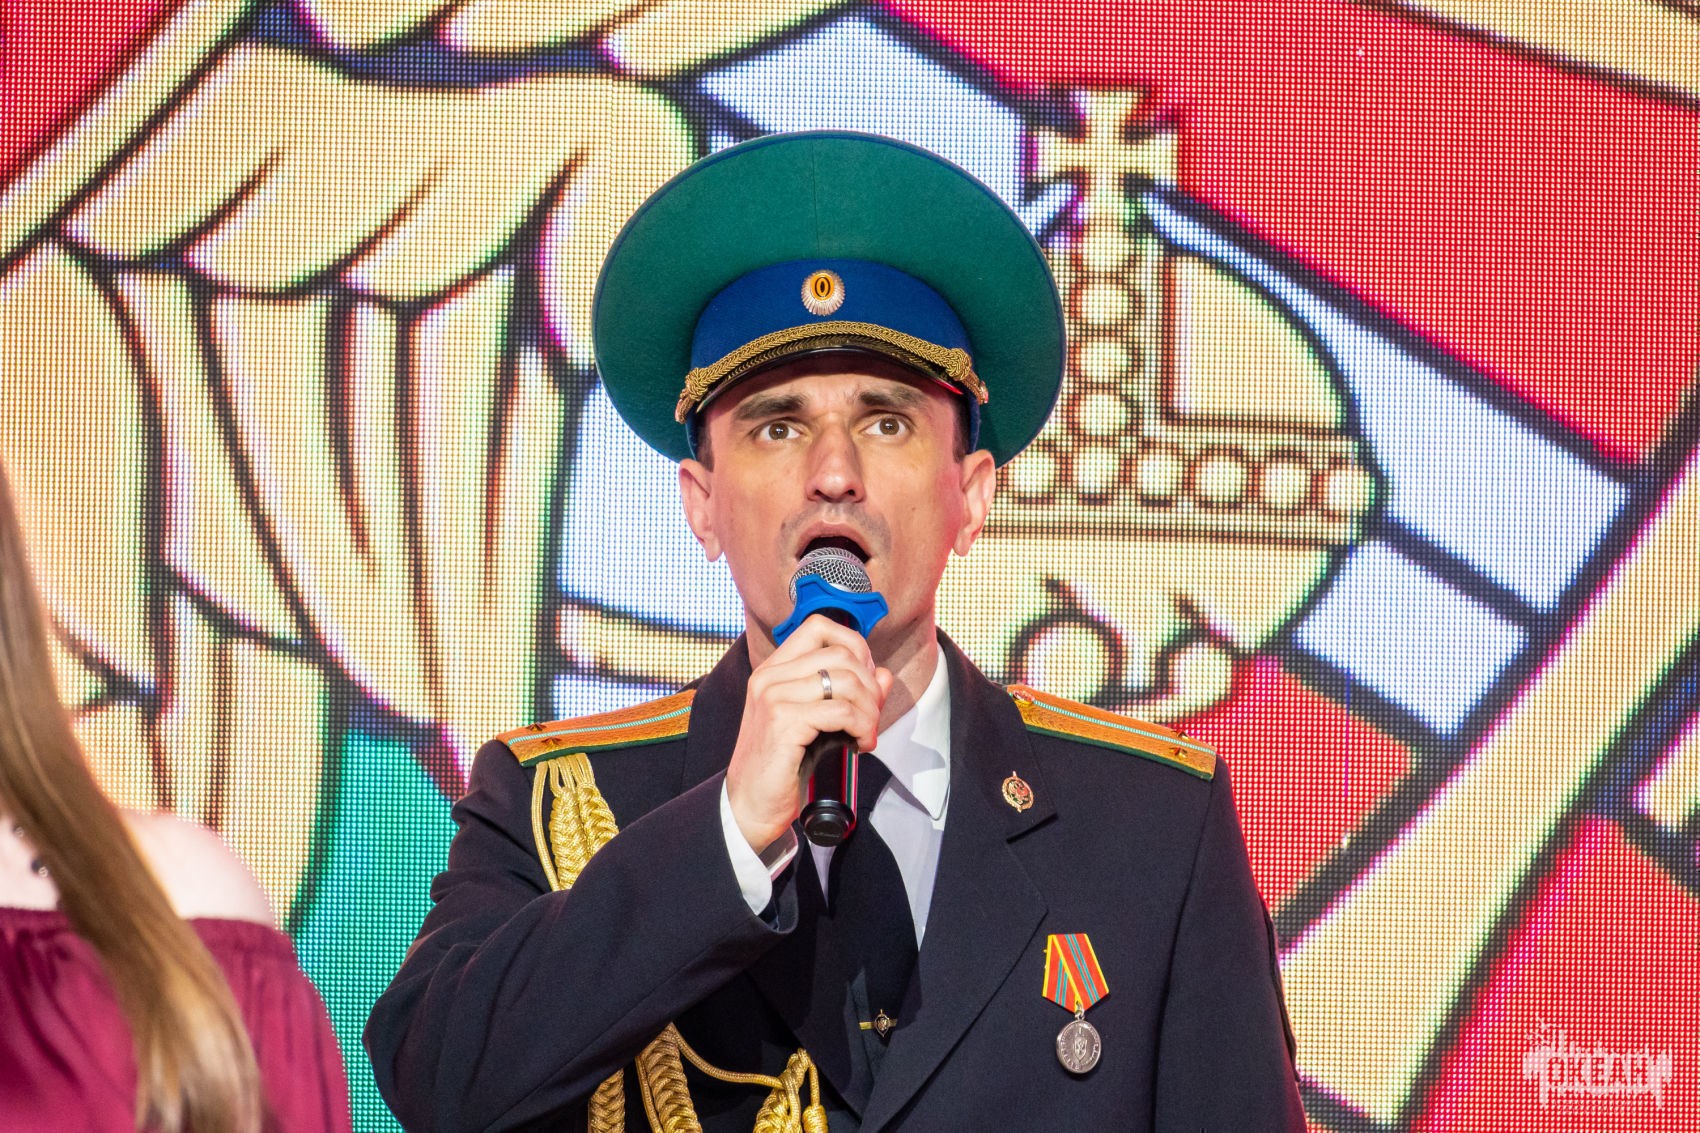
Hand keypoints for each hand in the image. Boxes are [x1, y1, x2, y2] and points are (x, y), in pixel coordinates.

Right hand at [725, 616, 893, 853]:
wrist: (750, 805)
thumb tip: (882, 674)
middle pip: (841, 654)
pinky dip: (860, 726)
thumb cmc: (781, 765)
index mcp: (774, 669)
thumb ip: (846, 694)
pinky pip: (840, 711)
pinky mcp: (782, 722)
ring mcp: (773, 697)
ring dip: (869, 710)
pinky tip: (859, 744)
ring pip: (845, 681)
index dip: (853, 645)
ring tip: (865, 733)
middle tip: (871, 717)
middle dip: (869, 686)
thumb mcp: (815, 722)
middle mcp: (770, 676)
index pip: (819, 626)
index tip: (864, 679)